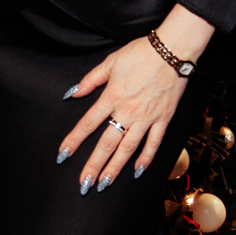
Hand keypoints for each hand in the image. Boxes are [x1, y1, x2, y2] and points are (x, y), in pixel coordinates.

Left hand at [57, 6, 215, 193]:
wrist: (173, 50)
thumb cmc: (141, 52)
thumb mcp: (111, 62)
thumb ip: (91, 80)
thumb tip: (73, 93)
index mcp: (111, 97)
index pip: (87, 123)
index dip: (74, 140)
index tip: (63, 155)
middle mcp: (127, 111)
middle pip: (106, 144)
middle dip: (93, 166)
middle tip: (84, 185)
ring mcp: (146, 118)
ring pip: (128, 149)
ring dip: (115, 168)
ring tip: (105, 184)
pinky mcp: (163, 119)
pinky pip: (154, 143)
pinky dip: (146, 158)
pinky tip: (137, 171)